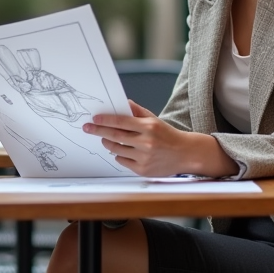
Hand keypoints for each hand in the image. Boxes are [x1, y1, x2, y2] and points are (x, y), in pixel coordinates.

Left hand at [83, 100, 239, 176]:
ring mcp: (144, 158)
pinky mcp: (142, 170)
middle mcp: (146, 143)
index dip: (105, 120)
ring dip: (108, 143)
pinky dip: (118, 155)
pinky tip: (121, 151)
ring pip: (116, 150)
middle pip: (115, 136)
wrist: (185, 154)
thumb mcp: (155, 120)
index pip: (121, 122)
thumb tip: (124, 102)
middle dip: (98, 131)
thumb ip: (138, 112)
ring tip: (106, 139)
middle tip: (88, 128)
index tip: (94, 119)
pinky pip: (122, 161)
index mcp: (149, 127)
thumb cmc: (167, 136)